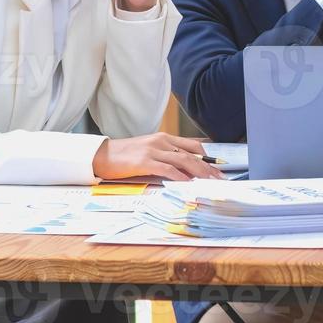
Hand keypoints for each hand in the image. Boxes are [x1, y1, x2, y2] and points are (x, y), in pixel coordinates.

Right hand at [92, 132, 222, 181]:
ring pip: (183, 160)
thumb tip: (185, 169)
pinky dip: (180, 176)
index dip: (207, 157)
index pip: (193, 145)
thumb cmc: (126, 156)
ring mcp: (153, 150)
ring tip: (209, 183)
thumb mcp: (149, 150)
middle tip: (219, 179)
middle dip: (208, 167)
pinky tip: (188, 184)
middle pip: (192, 153)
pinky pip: (167, 169)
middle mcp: (161, 141)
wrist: (103, 155)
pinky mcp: (144, 161)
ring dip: (199, 172)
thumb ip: (166, 156)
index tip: (217, 169)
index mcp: (164, 138)